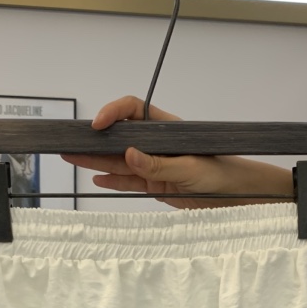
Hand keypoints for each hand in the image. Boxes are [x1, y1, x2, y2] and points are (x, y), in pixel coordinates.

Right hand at [61, 96, 294, 209]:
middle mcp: (157, 145)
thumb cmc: (221, 173)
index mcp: (166, 129)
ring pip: (120, 161)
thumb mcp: (190, 168)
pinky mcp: (155, 186)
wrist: (236, 196)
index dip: (114, 113)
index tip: (98, 125)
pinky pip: (129, 182)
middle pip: (120, 137)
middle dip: (96, 140)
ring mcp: (154, 165)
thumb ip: (158, 165)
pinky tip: (97, 178)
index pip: (134, 111)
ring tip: (73, 158)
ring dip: (97, 160)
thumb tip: (129, 155)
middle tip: (70, 142)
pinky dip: (113, 180)